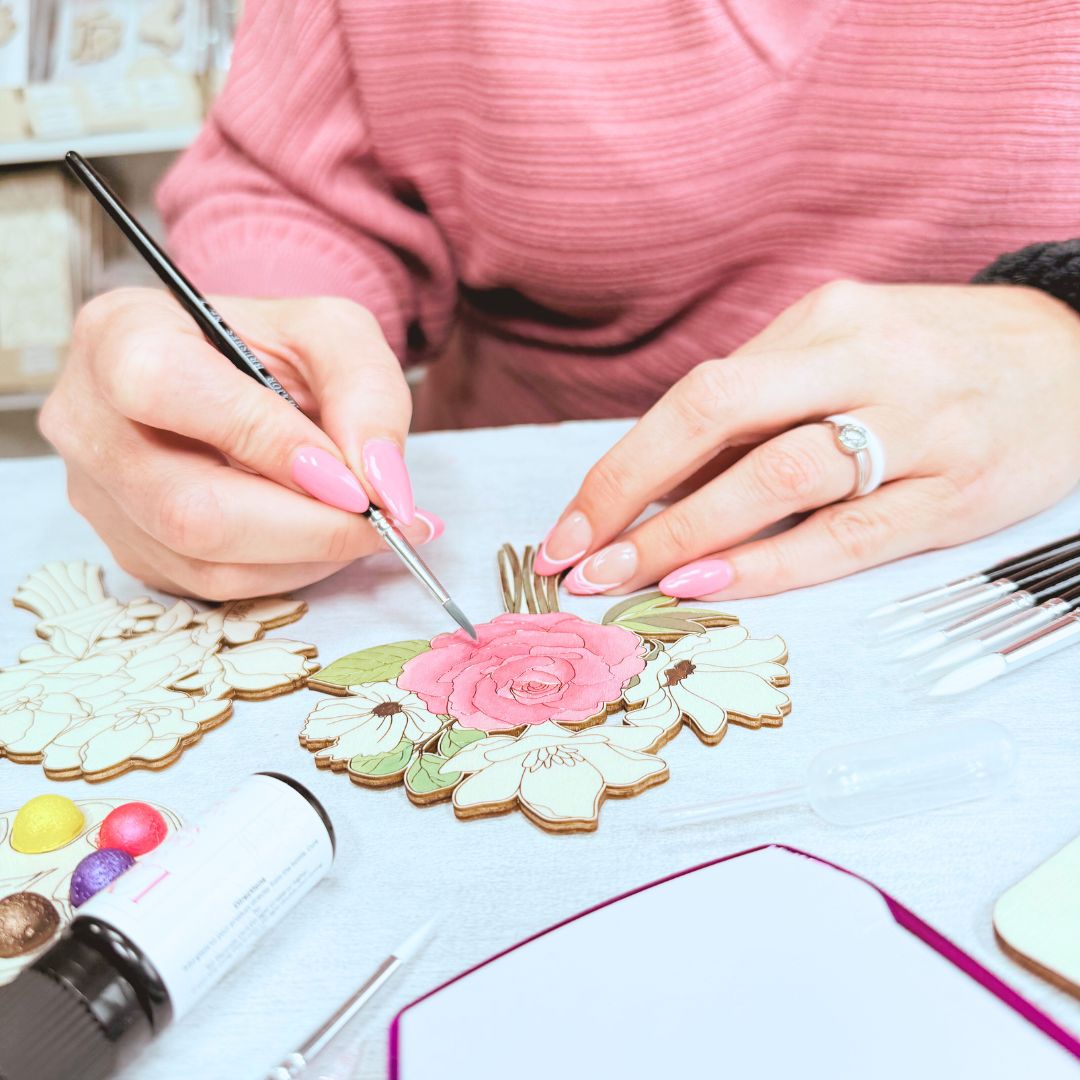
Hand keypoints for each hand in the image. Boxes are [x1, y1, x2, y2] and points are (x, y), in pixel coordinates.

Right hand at [41, 288, 440, 598]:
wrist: (239, 380)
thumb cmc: (277, 349)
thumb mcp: (335, 336)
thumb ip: (367, 394)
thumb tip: (381, 486)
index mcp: (119, 337)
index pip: (169, 390)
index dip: (268, 444)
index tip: (354, 480)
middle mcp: (87, 422)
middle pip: (187, 508)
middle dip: (307, 528)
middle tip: (384, 522)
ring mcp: (99, 496)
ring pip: (204, 562)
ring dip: (306, 556)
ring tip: (362, 525)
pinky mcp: (128, 549)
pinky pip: (212, 585)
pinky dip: (286, 570)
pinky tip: (321, 537)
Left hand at [535, 281, 1079, 598]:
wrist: (1076, 359)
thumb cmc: (935, 359)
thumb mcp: (845, 351)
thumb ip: (761, 410)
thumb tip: (658, 491)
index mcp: (826, 318)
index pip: (699, 394)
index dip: (623, 464)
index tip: (571, 524)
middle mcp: (866, 358)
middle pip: (720, 415)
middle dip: (632, 493)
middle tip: (579, 558)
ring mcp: (919, 424)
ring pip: (780, 476)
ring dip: (688, 534)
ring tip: (629, 581)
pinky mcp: (956, 491)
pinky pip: (848, 534)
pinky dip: (771, 563)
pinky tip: (711, 584)